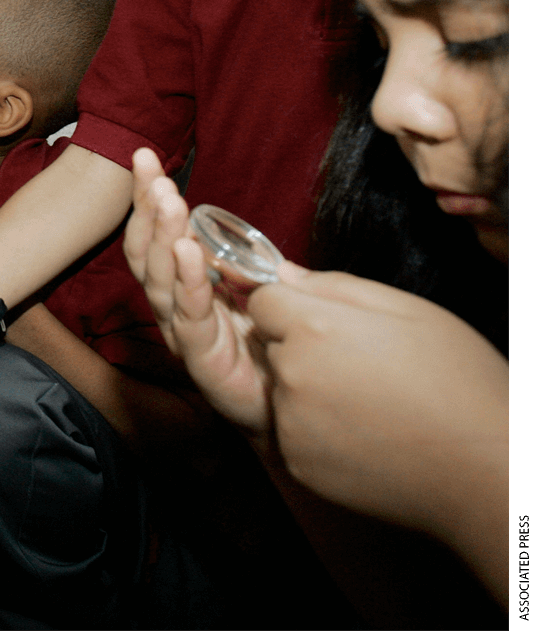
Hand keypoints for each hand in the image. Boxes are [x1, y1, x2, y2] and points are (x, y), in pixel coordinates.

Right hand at [124, 148, 271, 437]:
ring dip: (165, 237)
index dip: (148, 201)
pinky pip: (190, 318)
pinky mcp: (203, 362)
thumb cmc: (276, 349)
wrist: (292, 413)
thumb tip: (235, 235)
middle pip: (149, 254)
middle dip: (149, 210)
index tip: (147, 160)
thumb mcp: (264, 291)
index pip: (155, 238)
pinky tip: (189, 252)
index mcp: (183, 289)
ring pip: (162, 281)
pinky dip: (189, 282)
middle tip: (153, 172)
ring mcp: (185, 336)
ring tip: (170, 202)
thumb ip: (248, 265)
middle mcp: (174, 310)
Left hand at [250, 265, 507, 539]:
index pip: (263, 300)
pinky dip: (313, 429)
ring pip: (279, 389)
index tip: (327, 322)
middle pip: (271, 345)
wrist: (484, 471)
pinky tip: (362, 431)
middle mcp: (293, 375)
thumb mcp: (411, 311)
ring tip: (366, 400)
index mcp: (316, 329)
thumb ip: (338, 286)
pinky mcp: (296, 462)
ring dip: (305, 389)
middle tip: (358, 363)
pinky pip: (288, 430)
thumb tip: (286, 275)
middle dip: (300, 347)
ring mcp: (291, 423)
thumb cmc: (460, 386)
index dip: (293, 306)